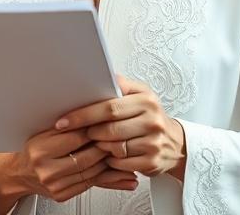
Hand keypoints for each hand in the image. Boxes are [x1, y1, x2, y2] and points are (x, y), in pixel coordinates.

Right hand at [0, 125, 137, 209]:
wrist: (18, 172)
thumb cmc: (32, 148)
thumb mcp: (44, 130)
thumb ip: (69, 126)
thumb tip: (96, 115)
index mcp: (40, 148)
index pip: (76, 136)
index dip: (95, 128)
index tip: (109, 121)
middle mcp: (46, 168)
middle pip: (87, 156)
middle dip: (106, 146)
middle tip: (122, 136)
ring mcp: (54, 184)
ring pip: (91, 171)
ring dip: (110, 162)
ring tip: (123, 152)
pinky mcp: (61, 195)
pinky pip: (90, 185)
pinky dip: (106, 177)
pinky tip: (117, 171)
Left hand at [53, 74, 186, 179]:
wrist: (175, 143)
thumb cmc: (149, 116)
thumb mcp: (139, 94)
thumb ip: (119, 85)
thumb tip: (95, 74)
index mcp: (146, 100)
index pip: (109, 107)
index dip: (83, 114)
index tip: (64, 121)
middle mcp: (152, 120)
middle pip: (109, 129)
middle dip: (89, 132)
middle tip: (76, 133)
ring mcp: (153, 143)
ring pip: (114, 148)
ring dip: (99, 147)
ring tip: (94, 142)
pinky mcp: (152, 162)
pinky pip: (121, 163)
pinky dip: (110, 161)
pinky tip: (108, 155)